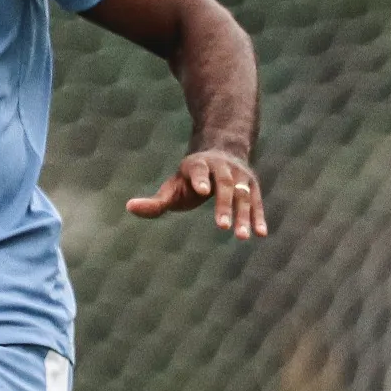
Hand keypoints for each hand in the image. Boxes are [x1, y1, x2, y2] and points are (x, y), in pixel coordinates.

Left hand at [126, 148, 266, 238]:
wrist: (222, 153)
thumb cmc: (191, 179)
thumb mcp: (172, 187)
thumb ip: (155, 202)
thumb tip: (129, 207)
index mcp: (198, 165)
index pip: (200, 171)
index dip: (201, 179)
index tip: (202, 191)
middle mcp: (222, 168)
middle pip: (225, 185)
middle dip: (224, 206)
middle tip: (222, 227)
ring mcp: (240, 176)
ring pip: (243, 195)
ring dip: (244, 215)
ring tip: (242, 237)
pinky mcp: (252, 186)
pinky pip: (257, 202)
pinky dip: (259, 217)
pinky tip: (261, 234)